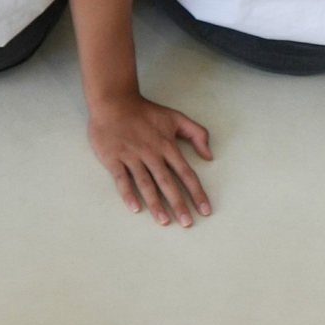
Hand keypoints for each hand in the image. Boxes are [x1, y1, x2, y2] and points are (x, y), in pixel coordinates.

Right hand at [89, 92, 214, 225]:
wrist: (114, 101)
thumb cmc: (145, 111)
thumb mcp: (176, 117)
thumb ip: (197, 134)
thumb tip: (209, 156)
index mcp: (168, 146)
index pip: (186, 174)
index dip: (197, 193)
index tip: (205, 210)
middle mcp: (152, 154)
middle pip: (168, 183)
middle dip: (179, 204)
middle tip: (187, 223)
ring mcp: (132, 157)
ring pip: (146, 184)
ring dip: (156, 204)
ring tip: (164, 221)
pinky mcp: (114, 159)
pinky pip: (122, 179)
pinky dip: (128, 194)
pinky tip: (135, 208)